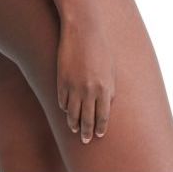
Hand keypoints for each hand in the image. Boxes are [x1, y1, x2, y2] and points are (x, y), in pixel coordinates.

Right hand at [56, 15, 115, 143]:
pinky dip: (64, 107)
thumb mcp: (110, 69)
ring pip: (72, 113)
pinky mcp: (61, 81)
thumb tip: (107, 104)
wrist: (83, 31)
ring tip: (74, 129)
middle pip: (87, 119)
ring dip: (73, 123)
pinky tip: (65, 111)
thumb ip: (109, 89)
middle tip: (86, 140)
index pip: (103, 116)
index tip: (98, 134)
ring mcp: (74, 87)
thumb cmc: (100, 48)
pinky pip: (62, 100)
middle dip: (87, 132)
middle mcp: (90, 91)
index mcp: (105, 89)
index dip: (100, 127)